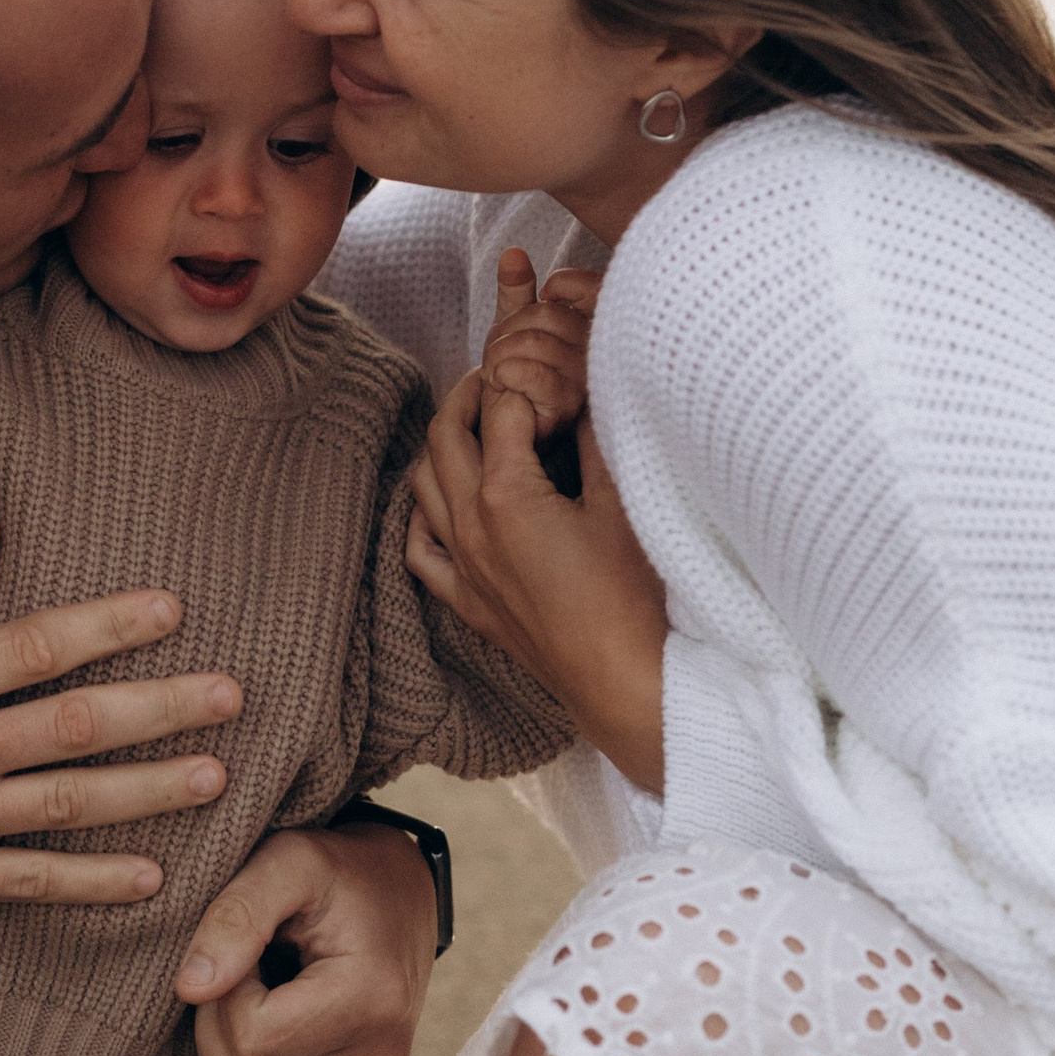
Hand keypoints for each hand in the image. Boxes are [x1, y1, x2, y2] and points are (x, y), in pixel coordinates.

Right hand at [0, 515, 244, 927]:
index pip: (38, 645)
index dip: (110, 625)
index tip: (171, 608)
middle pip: (77, 725)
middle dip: (162, 709)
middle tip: (231, 695)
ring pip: (71, 804)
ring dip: (150, 791)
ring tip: (216, 776)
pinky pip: (34, 883)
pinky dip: (95, 883)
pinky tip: (153, 878)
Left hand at [174, 821, 439, 1055]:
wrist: (398, 898)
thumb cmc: (338, 873)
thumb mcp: (287, 862)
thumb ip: (236, 916)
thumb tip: (190, 988)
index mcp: (372, 1001)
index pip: (249, 1040)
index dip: (225, 989)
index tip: (250, 943)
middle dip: (222, 1017)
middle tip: (252, 963)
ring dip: (236, 1039)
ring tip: (273, 984)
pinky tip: (285, 1015)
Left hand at [408, 375, 668, 790]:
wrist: (624, 683)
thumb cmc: (632, 597)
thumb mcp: (623, 505)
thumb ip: (599, 441)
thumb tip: (586, 397)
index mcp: (505, 495)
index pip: (499, 411)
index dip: (520, 381)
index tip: (541, 372)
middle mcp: (469, 527)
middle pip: (445, 438)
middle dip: (466, 398)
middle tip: (494, 378)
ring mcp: (464, 568)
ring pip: (423, 489)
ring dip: (441, 448)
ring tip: (472, 428)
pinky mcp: (470, 604)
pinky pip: (422, 552)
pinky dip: (423, 517)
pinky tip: (442, 504)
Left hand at [479, 244, 598, 440]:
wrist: (510, 434)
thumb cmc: (516, 383)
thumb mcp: (514, 331)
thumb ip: (517, 294)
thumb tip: (513, 252)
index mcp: (592, 326)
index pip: (571, 285)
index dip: (539, 296)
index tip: (516, 322)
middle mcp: (598, 349)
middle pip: (545, 314)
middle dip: (505, 332)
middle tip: (496, 357)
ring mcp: (587, 379)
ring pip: (533, 341)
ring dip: (498, 356)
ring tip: (496, 374)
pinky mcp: (569, 407)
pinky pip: (532, 374)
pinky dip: (503, 374)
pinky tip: (500, 385)